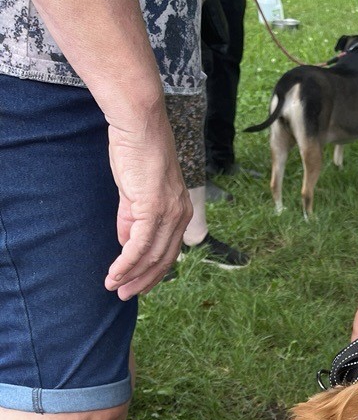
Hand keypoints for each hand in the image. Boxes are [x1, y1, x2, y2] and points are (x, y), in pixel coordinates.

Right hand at [104, 108, 191, 299]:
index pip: (170, 251)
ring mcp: (169, 213)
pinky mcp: (154, 208)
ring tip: (114, 287)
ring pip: (152, 256)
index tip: (137, 284)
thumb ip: (132, 218)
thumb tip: (126, 243)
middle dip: (144, 281)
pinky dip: (126, 263)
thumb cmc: (136, 151)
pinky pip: (139, 246)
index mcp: (181, 211)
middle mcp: (180, 215)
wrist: (139, 124)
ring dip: (131, 275)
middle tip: (124, 295)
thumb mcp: (135, 191)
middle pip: (164, 260)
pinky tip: (115, 273)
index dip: (153, 272)